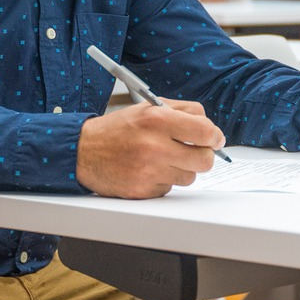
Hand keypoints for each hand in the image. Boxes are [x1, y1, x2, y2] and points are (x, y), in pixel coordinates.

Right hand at [76, 99, 225, 197]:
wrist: (83, 151)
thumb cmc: (118, 129)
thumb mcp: (148, 108)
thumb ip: (182, 111)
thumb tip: (210, 128)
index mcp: (157, 120)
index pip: (205, 131)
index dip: (215, 136)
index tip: (215, 139)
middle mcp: (154, 146)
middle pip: (204, 160)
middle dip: (204, 156)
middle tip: (196, 151)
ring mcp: (149, 171)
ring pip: (190, 177)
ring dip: (183, 169)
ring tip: (164, 159)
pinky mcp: (144, 191)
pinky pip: (171, 188)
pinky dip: (165, 180)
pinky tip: (150, 170)